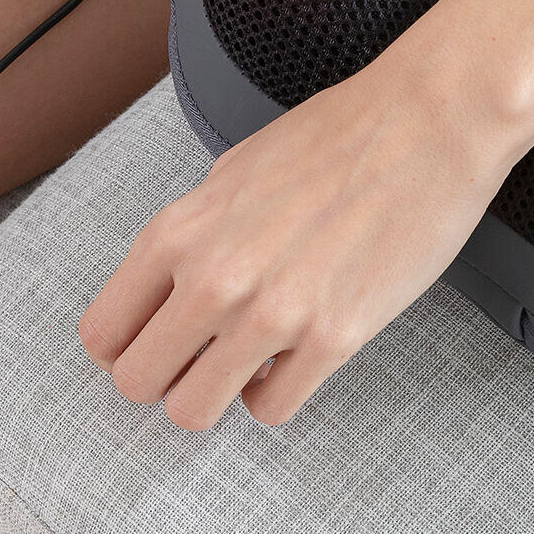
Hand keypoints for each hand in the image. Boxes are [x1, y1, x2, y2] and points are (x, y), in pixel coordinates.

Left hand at [78, 27, 522, 430]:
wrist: (430, 122)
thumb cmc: (345, 132)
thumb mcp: (239, 167)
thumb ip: (198, 230)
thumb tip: (182, 280)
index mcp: (181, 230)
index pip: (103, 333)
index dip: (131, 344)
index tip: (161, 342)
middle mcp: (215, 278)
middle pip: (139, 383)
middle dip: (171, 376)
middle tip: (208, 356)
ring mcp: (274, 313)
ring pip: (195, 412)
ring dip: (221, 393)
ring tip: (255, 361)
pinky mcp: (336, 337)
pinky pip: (274, 409)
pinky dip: (280, 392)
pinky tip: (300, 356)